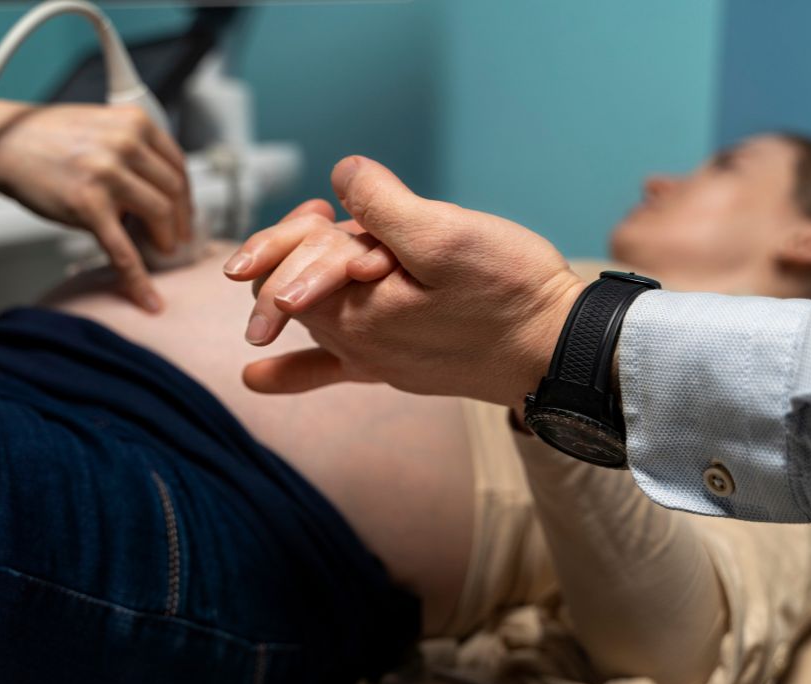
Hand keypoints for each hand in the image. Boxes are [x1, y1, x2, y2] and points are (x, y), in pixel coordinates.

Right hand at [0, 97, 192, 312]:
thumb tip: (164, 191)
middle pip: (174, 193)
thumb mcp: (102, 127)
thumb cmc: (47, 139)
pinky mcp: (88, 206)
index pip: (178, 166)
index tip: (185, 215)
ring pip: (159, 218)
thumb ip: (135, 151)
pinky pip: (124, 252)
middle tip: (177, 240)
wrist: (2, 145)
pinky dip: (138, 280)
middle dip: (180, 223)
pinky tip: (148, 298)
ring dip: (165, 242)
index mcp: (135, 122)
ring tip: (160, 251)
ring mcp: (107, 175)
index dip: (185, 197)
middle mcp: (126, 144)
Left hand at [227, 156, 587, 408]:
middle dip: (298, 249)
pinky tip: (256, 380)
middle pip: (287, 288)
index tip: (326, 211)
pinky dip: (291, 374)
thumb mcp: (444, 232)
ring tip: (322, 240)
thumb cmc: (507, 291)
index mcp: (353, 310)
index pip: (284, 265)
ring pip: (310, 314)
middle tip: (328, 218)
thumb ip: (382, 203)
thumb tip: (342, 175)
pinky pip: (327, 373)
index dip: (294, 230)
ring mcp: (372, 358)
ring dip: (304, 279)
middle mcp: (351, 341)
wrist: (554, 351)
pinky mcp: (396, 368)